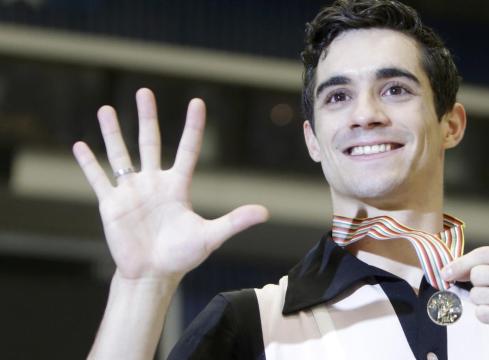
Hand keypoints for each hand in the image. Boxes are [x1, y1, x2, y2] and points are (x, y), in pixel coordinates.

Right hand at [73, 88, 268, 280]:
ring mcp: (131, 192)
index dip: (193, 127)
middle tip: (144, 92)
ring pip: (120, 154)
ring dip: (113, 132)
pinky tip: (80, 145)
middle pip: (150, 142)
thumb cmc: (182, 256)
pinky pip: (98, 179)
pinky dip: (89, 163)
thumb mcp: (210, 237)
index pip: (187, 149)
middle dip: (147, 117)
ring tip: (107, 109)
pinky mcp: (111, 204)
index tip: (197, 102)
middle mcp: (154, 183)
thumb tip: (265, 213)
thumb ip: (234, 221)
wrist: (152, 275)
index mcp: (178, 186)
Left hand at [442, 246, 488, 353]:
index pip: (483, 254)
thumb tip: (449, 269)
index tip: (446, 271)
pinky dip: (486, 314)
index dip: (460, 262)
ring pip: (476, 295)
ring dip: (482, 300)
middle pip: (476, 274)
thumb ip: (487, 263)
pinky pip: (481, 313)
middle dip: (477, 283)